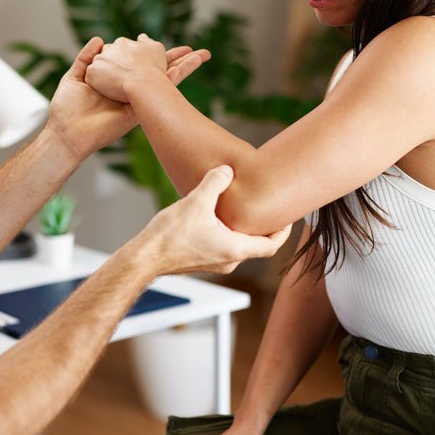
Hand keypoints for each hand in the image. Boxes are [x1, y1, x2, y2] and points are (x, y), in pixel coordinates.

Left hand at [47, 37, 209, 158]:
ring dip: (186, 63)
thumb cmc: (68, 108)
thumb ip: (87, 58)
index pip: (136, 62)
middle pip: (156, 69)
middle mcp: (128, 88)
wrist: (68, 131)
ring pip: (166, 76)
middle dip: (176, 58)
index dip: (148, 51)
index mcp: (114, 80)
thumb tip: (100, 39)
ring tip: (203, 53)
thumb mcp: (75, 76)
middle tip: (193, 49)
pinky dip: (181, 73)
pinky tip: (195, 62)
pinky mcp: (141, 105)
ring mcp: (136, 97)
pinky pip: (164, 88)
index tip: (155, 41)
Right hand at [135, 165, 289, 276]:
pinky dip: (230, 234)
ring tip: (245, 211)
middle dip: (265, 228)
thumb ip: (215, 182)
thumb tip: (227, 170)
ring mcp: (215, 264)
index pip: (272, 245)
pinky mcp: (202, 261)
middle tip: (270, 210)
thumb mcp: (196, 201)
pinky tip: (219, 218)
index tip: (288, 217)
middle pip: (258, 246)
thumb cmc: (170, 236)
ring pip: (240, 246)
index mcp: (235, 249)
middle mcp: (229, 261)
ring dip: (245, 230)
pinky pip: (224, 247)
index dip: (283, 230)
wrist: (145, 257)